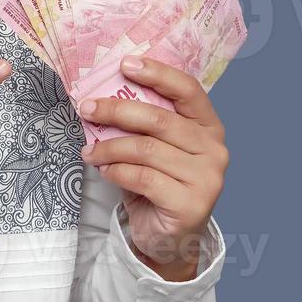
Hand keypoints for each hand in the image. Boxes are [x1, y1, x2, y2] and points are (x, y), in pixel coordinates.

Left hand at [78, 55, 228, 280]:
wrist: (169, 237)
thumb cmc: (158, 183)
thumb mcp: (154, 147)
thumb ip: (142, 124)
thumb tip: (100, 95)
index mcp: (208, 126)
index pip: (188, 90)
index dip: (157, 73)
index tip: (125, 64)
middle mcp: (214, 149)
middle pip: (160, 119)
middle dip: (117, 110)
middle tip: (87, 108)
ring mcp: (207, 178)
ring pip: (146, 150)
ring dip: (109, 148)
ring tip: (88, 152)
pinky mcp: (191, 204)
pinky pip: (143, 178)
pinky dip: (117, 171)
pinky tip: (105, 171)